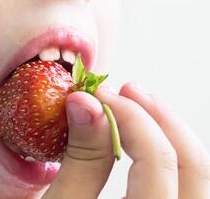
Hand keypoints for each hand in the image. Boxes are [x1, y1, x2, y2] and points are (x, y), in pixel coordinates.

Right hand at [42, 83, 209, 198]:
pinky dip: (167, 153)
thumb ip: (79, 162)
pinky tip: (143, 139)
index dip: (130, 118)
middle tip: (128, 91)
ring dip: (168, 132)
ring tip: (137, 106)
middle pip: (194, 166)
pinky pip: (185, 184)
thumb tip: (85, 104)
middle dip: (158, 118)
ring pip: (197, 175)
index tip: (98, 96)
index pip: (158, 163)